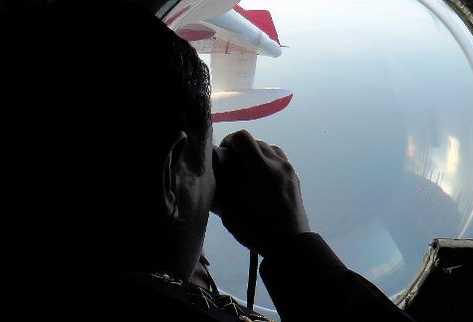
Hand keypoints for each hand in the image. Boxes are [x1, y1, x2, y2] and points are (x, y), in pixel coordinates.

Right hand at [212, 130, 310, 256]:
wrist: (290, 245)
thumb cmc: (256, 228)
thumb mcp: (229, 208)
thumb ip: (220, 185)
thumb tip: (213, 171)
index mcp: (260, 167)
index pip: (243, 137)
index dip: (229, 141)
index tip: (224, 155)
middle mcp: (277, 163)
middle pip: (256, 142)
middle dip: (242, 150)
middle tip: (233, 167)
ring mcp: (289, 170)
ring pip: (269, 149)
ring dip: (256, 155)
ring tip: (248, 172)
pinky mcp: (294, 179)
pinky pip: (279, 160)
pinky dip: (268, 162)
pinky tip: (262, 180)